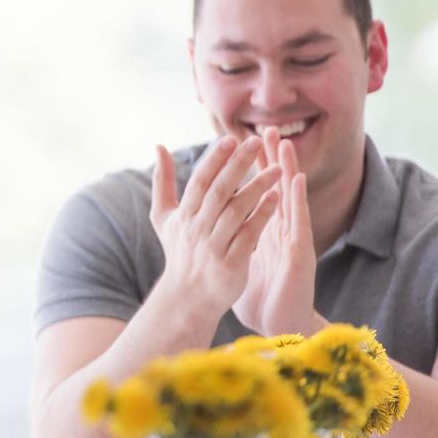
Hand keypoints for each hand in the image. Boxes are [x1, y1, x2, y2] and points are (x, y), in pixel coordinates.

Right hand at [150, 136, 280, 318]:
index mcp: (183, 214)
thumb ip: (162, 181)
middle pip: (219, 190)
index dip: (214, 159)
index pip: (199, 180)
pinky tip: (277, 199)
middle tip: (256, 142)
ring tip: (276, 169)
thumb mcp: (163, 217)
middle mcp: (197, 227)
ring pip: (237, 211)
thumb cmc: (178, 252)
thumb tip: (159, 146)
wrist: (187, 297)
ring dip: (257, 188)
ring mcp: (214, 245)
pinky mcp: (231, 263)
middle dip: (238, 165)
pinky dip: (262, 216)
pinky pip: (249, 235)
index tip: (230, 139)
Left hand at [232, 129, 319, 335]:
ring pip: (289, 199)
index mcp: (259, 229)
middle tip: (267, 129)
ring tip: (284, 145)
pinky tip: (296, 180)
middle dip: (270, 160)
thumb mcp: (235, 257)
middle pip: (273, 188)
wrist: (275, 324)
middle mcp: (277, 229)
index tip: (241, 139)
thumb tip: (206, 220)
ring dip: (288, 171)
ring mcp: (289, 240)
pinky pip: (299, 222)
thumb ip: (225, 235)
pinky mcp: (299, 254)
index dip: (249, 168)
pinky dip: (298, 200)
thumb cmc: (256, 292)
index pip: (254, 190)